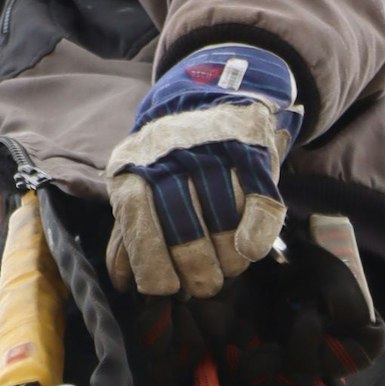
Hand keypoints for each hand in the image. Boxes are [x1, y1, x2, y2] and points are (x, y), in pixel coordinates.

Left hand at [105, 43, 302, 300]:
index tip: (165, 289)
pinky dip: (256, 239)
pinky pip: (259, 208)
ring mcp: (213, 154)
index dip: (155, 272)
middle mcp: (171, 159)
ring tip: (225, 267)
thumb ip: (128, 233)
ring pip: (225, 229)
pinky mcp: (252, 153)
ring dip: (228, 263)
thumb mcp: (137, 185)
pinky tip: (249, 252)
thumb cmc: (167, 159)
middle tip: (202, 286)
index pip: (141, 232)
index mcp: (133, 171)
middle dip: (196, 276)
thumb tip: (124, 282)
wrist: (209, 96)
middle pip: (186, 238)